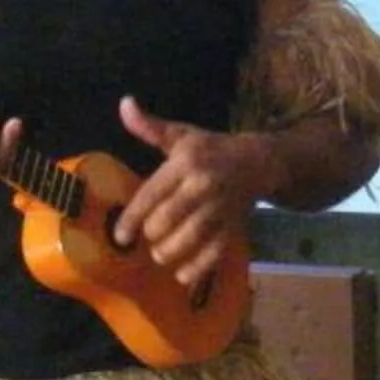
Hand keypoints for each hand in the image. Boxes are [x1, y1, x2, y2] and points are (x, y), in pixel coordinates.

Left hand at [112, 96, 270, 286]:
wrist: (260, 161)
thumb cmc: (212, 148)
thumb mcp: (182, 134)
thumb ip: (150, 127)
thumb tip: (124, 104)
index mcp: (185, 163)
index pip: (151, 194)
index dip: (132, 218)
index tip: (120, 235)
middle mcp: (202, 186)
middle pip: (167, 220)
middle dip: (152, 235)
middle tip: (149, 237)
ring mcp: (220, 209)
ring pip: (189, 239)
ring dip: (169, 253)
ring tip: (161, 254)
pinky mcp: (234, 227)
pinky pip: (214, 254)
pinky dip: (197, 269)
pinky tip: (183, 275)